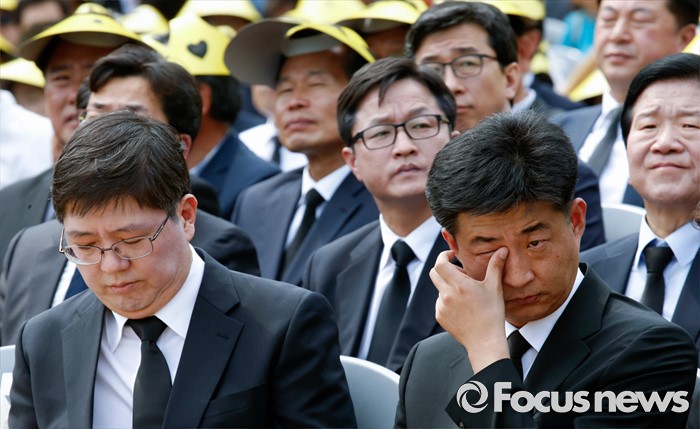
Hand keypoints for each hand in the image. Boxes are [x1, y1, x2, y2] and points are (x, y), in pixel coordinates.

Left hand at [430, 247, 509, 372]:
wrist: (485, 341)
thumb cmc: (492, 313)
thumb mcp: (494, 288)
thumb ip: (495, 266)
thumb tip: (503, 249)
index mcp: (459, 285)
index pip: (440, 263)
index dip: (444, 256)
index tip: (452, 255)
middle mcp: (447, 294)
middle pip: (435, 273)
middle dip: (444, 269)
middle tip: (460, 273)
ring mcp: (441, 306)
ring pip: (439, 288)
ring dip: (448, 286)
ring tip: (466, 294)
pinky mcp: (439, 316)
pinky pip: (439, 302)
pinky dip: (447, 300)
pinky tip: (463, 307)